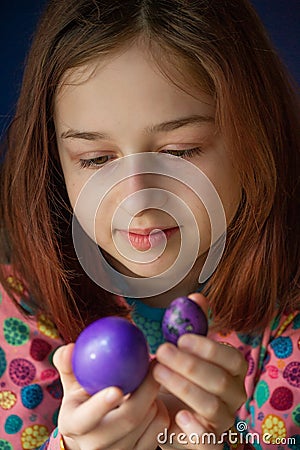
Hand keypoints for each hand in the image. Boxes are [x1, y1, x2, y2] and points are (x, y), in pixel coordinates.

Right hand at [53, 343, 169, 449]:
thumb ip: (68, 365)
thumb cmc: (84, 400)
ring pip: (149, 420)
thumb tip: (69, 348)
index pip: (85, 419)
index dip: (100, 406)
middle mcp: (95, 446)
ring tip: (147, 382)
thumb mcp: (72, 384)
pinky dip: (161, 407)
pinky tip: (153, 399)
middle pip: (128, 419)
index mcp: (73, 425)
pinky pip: (160, 427)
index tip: (116, 389)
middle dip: (144, 391)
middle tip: (153, 367)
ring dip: (153, 396)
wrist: (93, 434)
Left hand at [153, 294, 247, 448]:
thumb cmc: (181, 376)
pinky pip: (208, 442)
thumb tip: (196, 296)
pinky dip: (195, 428)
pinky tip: (178, 415)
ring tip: (156, 371)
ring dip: (183, 387)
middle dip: (190, 365)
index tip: (182, 338)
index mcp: (234, 373)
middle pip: (221, 382)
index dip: (210, 348)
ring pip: (212, 407)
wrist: (168, 413)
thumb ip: (193, 325)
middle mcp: (234, 398)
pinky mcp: (207, 444)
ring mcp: (222, 422)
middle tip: (162, 351)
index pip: (234, 359)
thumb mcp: (186, 350)